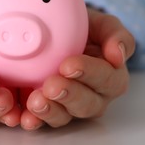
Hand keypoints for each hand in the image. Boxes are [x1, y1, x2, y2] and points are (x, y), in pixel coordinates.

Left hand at [20, 8, 134, 129]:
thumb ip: (114, 34)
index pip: (107, 79)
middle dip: (68, 95)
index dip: (89, 73)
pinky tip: (25, 118)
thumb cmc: (83, 30)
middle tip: (51, 85)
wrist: (58, 32)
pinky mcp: (48, 110)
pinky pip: (42, 120)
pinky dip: (33, 120)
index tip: (68, 65)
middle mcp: (93, 96)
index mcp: (111, 76)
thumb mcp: (100, 24)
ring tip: (35, 102)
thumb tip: (118, 54)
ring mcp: (69, 106)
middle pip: (87, 104)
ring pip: (64, 116)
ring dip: (50, 111)